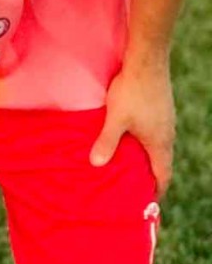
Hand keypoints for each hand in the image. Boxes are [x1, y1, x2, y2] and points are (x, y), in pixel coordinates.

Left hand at [90, 62, 174, 196]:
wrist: (146, 60)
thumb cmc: (131, 91)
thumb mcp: (115, 120)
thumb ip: (106, 142)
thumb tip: (95, 165)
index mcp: (160, 143)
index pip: (163, 175)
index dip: (156, 191)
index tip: (146, 203)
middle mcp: (167, 134)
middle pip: (162, 162)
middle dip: (150, 176)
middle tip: (135, 188)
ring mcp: (166, 120)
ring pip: (159, 146)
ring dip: (148, 158)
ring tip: (130, 166)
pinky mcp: (161, 108)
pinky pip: (156, 133)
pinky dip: (146, 143)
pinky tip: (132, 138)